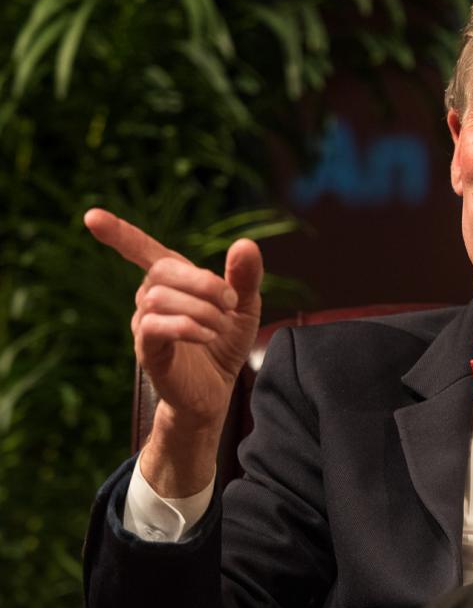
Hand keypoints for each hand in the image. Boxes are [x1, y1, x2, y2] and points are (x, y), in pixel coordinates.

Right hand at [85, 208, 261, 492]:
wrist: (217, 392)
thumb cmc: (225, 344)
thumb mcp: (245, 307)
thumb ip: (245, 277)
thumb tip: (245, 244)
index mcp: (173, 281)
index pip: (143, 251)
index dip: (120, 233)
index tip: (91, 216)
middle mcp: (150, 298)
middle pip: (162, 270)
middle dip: (204, 282)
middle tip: (231, 303)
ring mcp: (144, 325)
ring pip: (159, 297)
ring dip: (201, 309)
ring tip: (220, 328)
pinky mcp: (147, 351)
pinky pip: (154, 326)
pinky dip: (186, 326)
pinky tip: (207, 335)